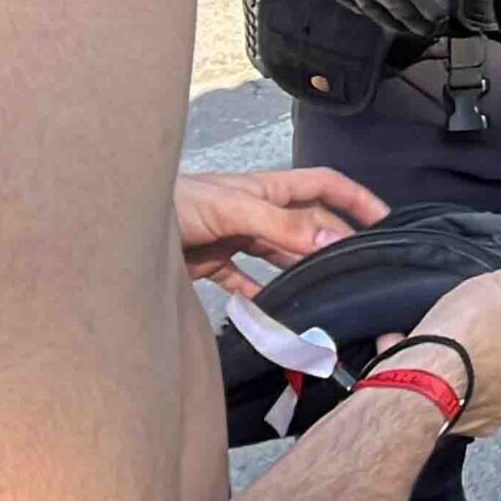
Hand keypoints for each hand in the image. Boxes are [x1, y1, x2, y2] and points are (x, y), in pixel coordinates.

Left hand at [176, 168, 388, 297]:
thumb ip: (279, 225)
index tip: (386, 220)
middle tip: (360, 272)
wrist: (114, 223)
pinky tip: (271, 314)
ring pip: (280, 256)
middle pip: (307, 226)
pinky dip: (260, 297)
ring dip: (301, 272)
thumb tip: (329, 236)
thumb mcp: (229, 209)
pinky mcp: (212, 263)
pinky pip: (246, 282)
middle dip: (334, 244)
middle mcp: (255, 212)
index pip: (325, 186)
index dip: (357, 199)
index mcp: (266, 190)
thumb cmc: (170, 202)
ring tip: (326, 296)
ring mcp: (234, 237)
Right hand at [385, 265, 500, 438]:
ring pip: (479, 374)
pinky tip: (418, 351)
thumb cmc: (471, 336)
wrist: (421, 380)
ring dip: (461, 358)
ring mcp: (489, 412)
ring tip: (441, 336)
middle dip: (492, 338)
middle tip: (472, 319)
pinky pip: (447, 389)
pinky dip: (433, 372)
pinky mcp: (456, 420)